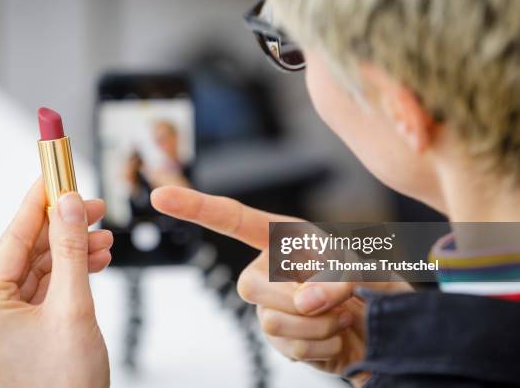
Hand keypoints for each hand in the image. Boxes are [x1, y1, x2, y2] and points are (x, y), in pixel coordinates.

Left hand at [0, 179, 112, 387]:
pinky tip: (95, 260)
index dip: (37, 202)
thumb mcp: (74, 306)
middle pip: (27, 251)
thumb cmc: (67, 383)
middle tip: (90, 205)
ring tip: (102, 238)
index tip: (53, 174)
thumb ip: (72, 251)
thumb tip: (68, 206)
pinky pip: (46, 285)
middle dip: (64, 228)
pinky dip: (71, 271)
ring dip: (73, 250)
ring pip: (40, 267)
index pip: (13, 238)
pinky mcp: (23, 325)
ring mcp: (4, 320)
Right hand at [151, 186, 410, 386]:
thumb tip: (302, 303)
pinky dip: (322, 344)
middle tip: (337, 298)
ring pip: (273, 320)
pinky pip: (289, 346)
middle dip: (298, 297)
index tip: (160, 196)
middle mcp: (267, 271)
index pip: (232, 220)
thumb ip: (334, 278)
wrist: (383, 328)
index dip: (195, 208)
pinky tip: (335, 337)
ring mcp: (269, 307)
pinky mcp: (279, 339)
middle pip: (250, 286)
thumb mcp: (361, 268)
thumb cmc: (372, 285)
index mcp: (281, 239)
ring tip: (341, 316)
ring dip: (320, 324)